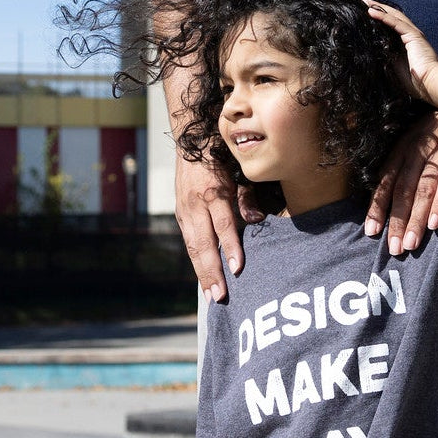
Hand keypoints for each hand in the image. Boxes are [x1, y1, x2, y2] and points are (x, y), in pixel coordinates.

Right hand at [173, 154, 262, 302]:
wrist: (190, 141)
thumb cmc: (220, 156)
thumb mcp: (237, 171)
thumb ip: (246, 197)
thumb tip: (258, 219)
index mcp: (213, 192)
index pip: (223, 225)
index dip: (230, 247)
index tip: (237, 268)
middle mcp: (195, 204)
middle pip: (203, 243)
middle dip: (212, 271)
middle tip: (220, 295)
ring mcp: (184, 210)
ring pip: (192, 247)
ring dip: (202, 273)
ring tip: (211, 295)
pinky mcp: (180, 214)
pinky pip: (188, 242)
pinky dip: (196, 261)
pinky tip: (203, 278)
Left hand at [365, 0, 437, 98]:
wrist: (430, 83)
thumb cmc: (415, 81)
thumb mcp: (395, 67)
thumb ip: (387, 58)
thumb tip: (372, 54)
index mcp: (407, 42)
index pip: (392, 25)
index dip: (380, 17)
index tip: (367, 13)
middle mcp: (411, 35)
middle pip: (392, 16)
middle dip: (378, 8)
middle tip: (364, 1)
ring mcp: (413, 34)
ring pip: (393, 16)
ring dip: (379, 8)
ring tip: (366, 2)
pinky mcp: (413, 35)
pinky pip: (395, 23)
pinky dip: (383, 16)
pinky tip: (371, 11)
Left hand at [365, 111, 437, 254]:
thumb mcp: (419, 139)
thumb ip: (405, 164)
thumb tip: (389, 198)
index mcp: (404, 147)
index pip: (386, 180)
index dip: (378, 206)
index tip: (372, 231)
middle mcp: (419, 149)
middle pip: (404, 188)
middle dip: (397, 220)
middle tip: (394, 248)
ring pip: (424, 188)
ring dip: (416, 217)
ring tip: (411, 243)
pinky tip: (435, 223)